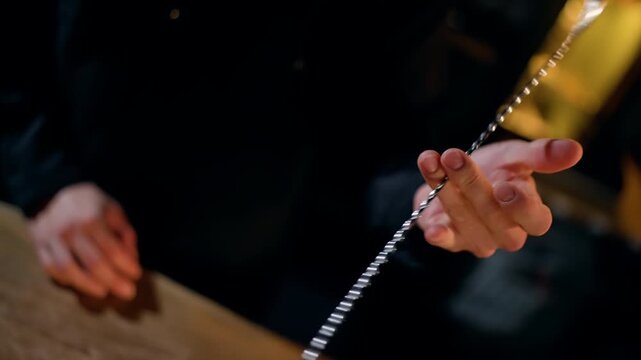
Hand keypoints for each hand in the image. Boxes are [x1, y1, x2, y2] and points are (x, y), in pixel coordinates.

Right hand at [28, 182, 140, 298]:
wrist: (54, 193)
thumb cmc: (91, 204)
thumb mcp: (113, 210)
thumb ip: (125, 233)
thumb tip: (132, 258)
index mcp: (92, 219)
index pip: (112, 249)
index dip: (126, 265)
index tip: (137, 275)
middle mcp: (70, 230)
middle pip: (93, 263)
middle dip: (113, 281)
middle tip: (128, 292)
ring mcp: (52, 239)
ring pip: (69, 270)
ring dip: (89, 285)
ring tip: (105, 292)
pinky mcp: (39, 246)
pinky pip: (52, 269)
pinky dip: (67, 280)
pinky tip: (82, 284)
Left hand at [414, 138, 582, 257]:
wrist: (454, 175)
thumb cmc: (493, 169)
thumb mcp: (516, 156)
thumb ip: (542, 155)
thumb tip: (575, 150)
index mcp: (529, 214)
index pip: (536, 220)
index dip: (521, 206)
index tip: (504, 186)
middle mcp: (506, 233)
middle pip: (494, 216)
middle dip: (472, 183)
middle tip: (454, 156)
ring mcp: (478, 239)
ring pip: (465, 220)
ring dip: (447, 190)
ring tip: (434, 161)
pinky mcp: (451, 239)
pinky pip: (446, 240)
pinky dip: (439, 234)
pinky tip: (431, 228)